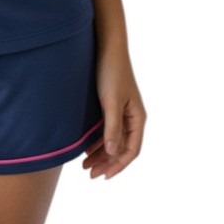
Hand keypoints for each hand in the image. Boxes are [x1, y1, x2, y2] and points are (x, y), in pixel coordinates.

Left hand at [82, 44, 145, 179]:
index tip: (104, 176)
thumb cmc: (111, 72)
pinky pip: (107, 130)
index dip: (118, 165)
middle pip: (122, 148)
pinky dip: (98, 141)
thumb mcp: (111, 102)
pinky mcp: (112, 105)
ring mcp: (123, 112)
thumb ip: (112, 127)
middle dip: (107, 162)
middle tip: (90, 174)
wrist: (107, 47)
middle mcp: (133, 117)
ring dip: (101, 154)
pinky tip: (86, 147)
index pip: (132, 150)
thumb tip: (112, 152)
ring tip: (85, 165)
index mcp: (138, 118)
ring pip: (113, 140)